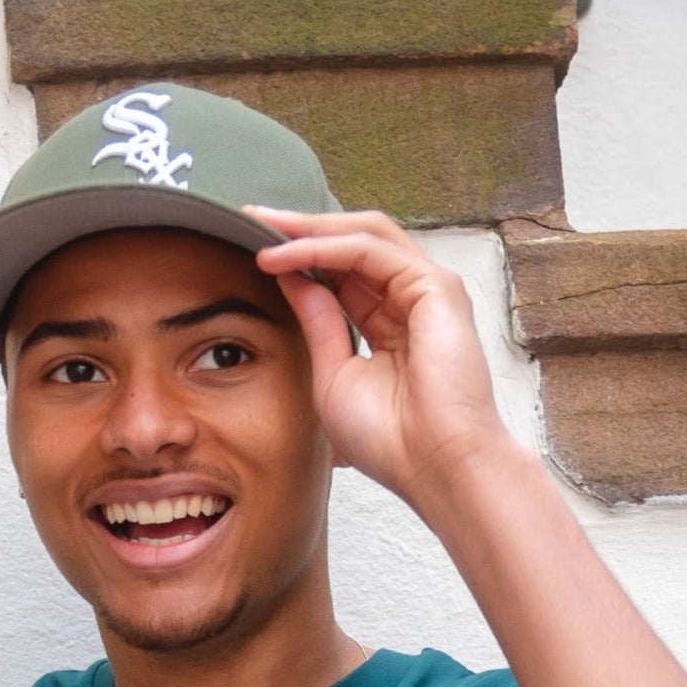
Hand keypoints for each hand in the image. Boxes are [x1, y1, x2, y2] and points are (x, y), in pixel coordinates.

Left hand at [248, 209, 511, 509]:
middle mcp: (411, 299)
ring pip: (364, 235)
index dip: (300, 256)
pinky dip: (326, 248)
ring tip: (263, 226)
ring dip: (310, 228)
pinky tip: (288, 253)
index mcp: (389, 323)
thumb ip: (318, 322)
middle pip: (353, 243)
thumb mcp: (332, 375)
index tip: (252, 250)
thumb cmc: (390, 441)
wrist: (433, 467)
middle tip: (250, 218)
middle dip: (301, 228)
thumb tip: (290, 276)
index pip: (342, 273)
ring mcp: (427, 289)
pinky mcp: (435, 287)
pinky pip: (370, 250)